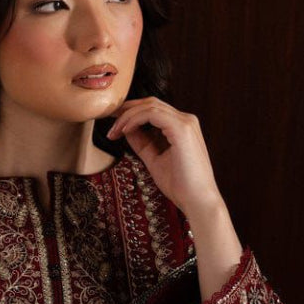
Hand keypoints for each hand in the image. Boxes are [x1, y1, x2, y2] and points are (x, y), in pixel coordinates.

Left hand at [107, 96, 222, 216]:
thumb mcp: (154, 159)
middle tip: (107, 119)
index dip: (130, 113)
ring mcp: (185, 122)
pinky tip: (124, 131)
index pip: (153, 110)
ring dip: (127, 116)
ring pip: (150, 106)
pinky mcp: (182, 129)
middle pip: (150, 103)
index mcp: (182, 127)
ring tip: (113, 132)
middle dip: (126, 109)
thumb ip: (142, 142)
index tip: (113, 126)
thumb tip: (125, 129)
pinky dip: (135, 119)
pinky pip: (152, 114)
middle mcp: (186, 120)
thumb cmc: (179, 185)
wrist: (197, 201)